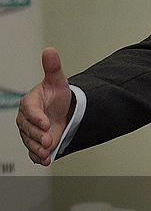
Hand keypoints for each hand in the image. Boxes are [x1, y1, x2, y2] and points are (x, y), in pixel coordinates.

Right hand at [17, 48, 73, 165]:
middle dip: (39, 135)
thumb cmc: (56, 96)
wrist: (62, 111)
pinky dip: (39, 157)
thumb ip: (53, 68)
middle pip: (29, 129)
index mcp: (30, 103)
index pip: (30, 110)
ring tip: (47, 152)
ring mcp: (31, 132)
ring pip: (31, 141)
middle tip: (50, 139)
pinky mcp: (36, 142)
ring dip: (38, 148)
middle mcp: (27, 119)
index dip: (36, 117)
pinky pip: (34, 151)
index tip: (45, 123)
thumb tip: (50, 50)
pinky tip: (45, 160)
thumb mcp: (57, 81)